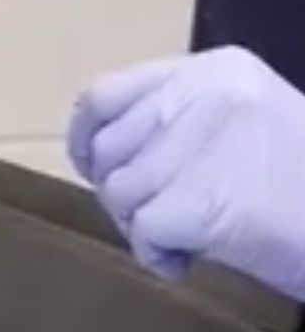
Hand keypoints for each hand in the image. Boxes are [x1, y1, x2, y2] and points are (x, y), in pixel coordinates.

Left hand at [67, 47, 304, 300]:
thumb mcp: (247, 124)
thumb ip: (182, 123)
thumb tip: (107, 153)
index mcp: (214, 71)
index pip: (105, 95)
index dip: (84, 138)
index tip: (90, 167)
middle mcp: (201, 96)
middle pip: (108, 152)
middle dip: (122, 194)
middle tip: (162, 218)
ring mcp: (198, 145)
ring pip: (120, 194)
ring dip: (143, 227)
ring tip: (190, 239)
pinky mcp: (197, 199)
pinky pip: (142, 232)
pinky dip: (157, 256)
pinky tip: (190, 260)